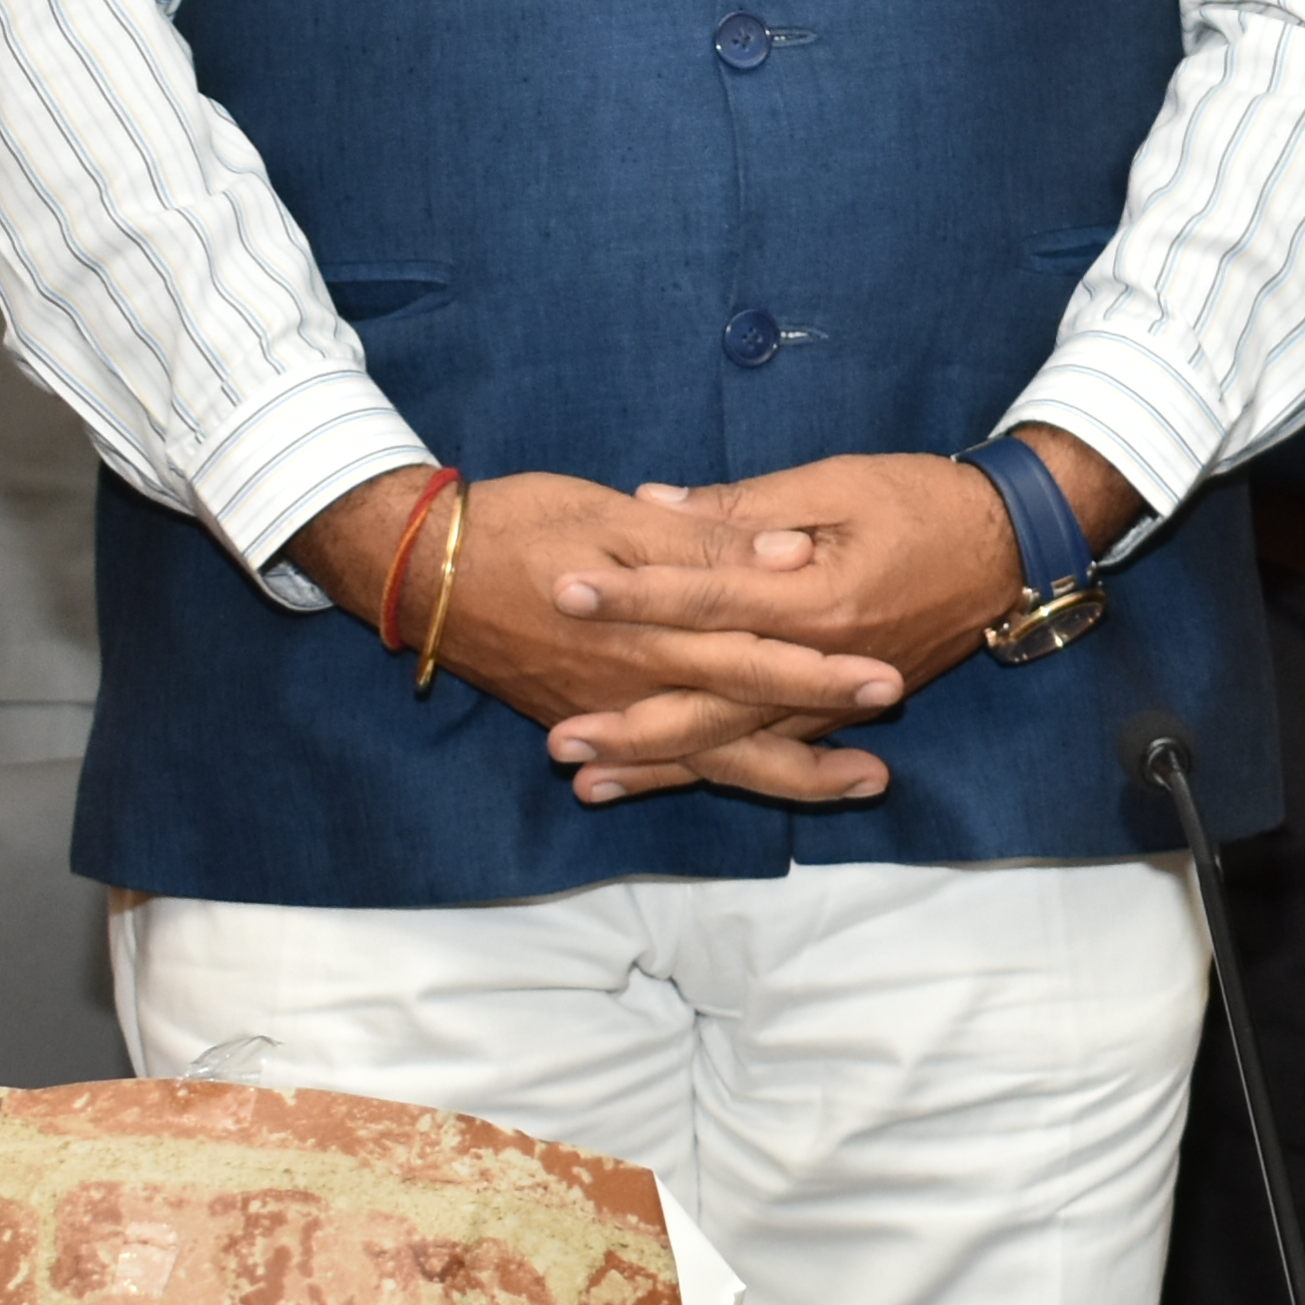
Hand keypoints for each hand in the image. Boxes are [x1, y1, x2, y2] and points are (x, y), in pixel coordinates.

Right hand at [284, 464, 895, 805]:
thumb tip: (788, 556)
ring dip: (774, 776)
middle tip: (881, 776)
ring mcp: (605, 710)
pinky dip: (693, 780)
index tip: (888, 684)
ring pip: (702, 759)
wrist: (416, 569)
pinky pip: (651, 761)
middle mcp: (635, 686)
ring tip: (841, 787)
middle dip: (815, 755)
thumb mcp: (616, 517)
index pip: (759, 660)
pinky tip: (725, 781)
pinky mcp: (577, 714)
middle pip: (741, 731)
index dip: (824, 676)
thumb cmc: (520, 523)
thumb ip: (705, 544)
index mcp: (656, 632)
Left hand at [527, 441, 1124, 802]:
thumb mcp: (836, 481)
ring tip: (591, 780)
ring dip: (663, 765)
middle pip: (713, 704)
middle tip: (559, 740)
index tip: (564, 593)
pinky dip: (720, 770)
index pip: (708, 598)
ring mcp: (838, 696)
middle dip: (632, 723)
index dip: (634, 596)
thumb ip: (743, 505)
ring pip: (739, 745)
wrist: (1015, 544)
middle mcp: (826, 661)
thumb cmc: (926, 500)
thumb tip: (656, 504)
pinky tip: (667, 780)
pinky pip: (775, 752)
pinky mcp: (847, 707)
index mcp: (820, 596)